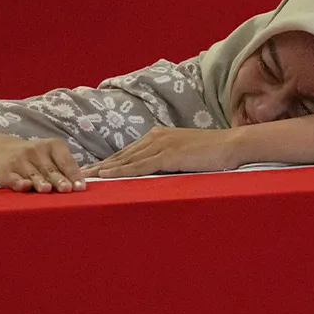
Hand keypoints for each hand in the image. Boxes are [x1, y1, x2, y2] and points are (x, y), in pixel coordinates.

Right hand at [0, 137, 84, 192]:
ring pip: (33, 174)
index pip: (66, 161)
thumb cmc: (38, 158)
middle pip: (50, 169)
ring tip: (47, 189)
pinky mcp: (5, 171)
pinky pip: (14, 178)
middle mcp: (36, 150)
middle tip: (67, 189)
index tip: (80, 187)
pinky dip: (19, 183)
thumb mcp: (53, 156)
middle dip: (59, 180)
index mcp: (53, 145)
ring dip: (40, 182)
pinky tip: (25, 186)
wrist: (4, 151)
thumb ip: (65, 169)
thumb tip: (80, 186)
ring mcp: (19, 160)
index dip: (73, 174)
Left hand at [81, 126, 240, 178]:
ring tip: (88, 177)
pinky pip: (141, 165)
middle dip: (102, 165)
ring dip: (106, 170)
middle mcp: (156, 137)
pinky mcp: (168, 155)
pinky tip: (109, 176)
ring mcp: (162, 145)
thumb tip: (158, 173)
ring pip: (127, 160)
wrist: (233, 145)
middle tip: (80, 174)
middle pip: (123, 155)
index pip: (129, 152)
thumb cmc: (214, 152)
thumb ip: (170, 160)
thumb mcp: (187, 154)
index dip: (110, 162)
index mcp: (160, 136)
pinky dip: (122, 172)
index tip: (94, 170)